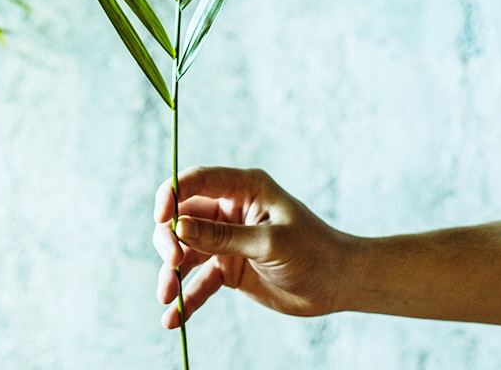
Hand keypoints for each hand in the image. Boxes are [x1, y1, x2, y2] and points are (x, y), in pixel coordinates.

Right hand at [152, 166, 353, 327]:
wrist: (338, 284)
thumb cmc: (314, 251)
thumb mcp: (269, 242)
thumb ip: (223, 236)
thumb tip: (178, 227)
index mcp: (244, 189)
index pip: (197, 181)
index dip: (172, 194)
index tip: (161, 218)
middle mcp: (230, 211)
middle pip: (182, 217)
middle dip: (169, 239)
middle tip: (173, 263)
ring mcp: (227, 241)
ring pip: (185, 252)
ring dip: (171, 273)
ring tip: (166, 298)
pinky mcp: (228, 269)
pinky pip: (199, 282)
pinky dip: (186, 298)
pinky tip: (174, 319)